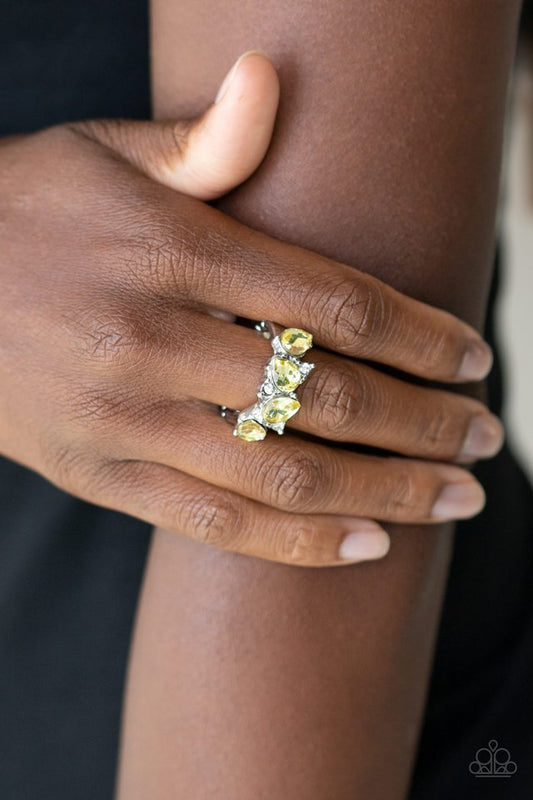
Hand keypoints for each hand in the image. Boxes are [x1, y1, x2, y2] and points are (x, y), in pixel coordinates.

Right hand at [0, 52, 501, 566]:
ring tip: (456, 499)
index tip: (476, 361)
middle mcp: (152, 340)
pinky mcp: (100, 477)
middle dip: (426, 425)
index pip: (335, 303)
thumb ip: (201, 138)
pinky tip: (371, 543)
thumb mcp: (102, 152)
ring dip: (390, 493)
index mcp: (169, 251)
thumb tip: (271, 77)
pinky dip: (303, 543)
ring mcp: (125, 420)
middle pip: (328, 396)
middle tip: (487, 442)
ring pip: (286, 477)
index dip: (423, 336)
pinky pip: (218, 525)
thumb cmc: (27, 211)